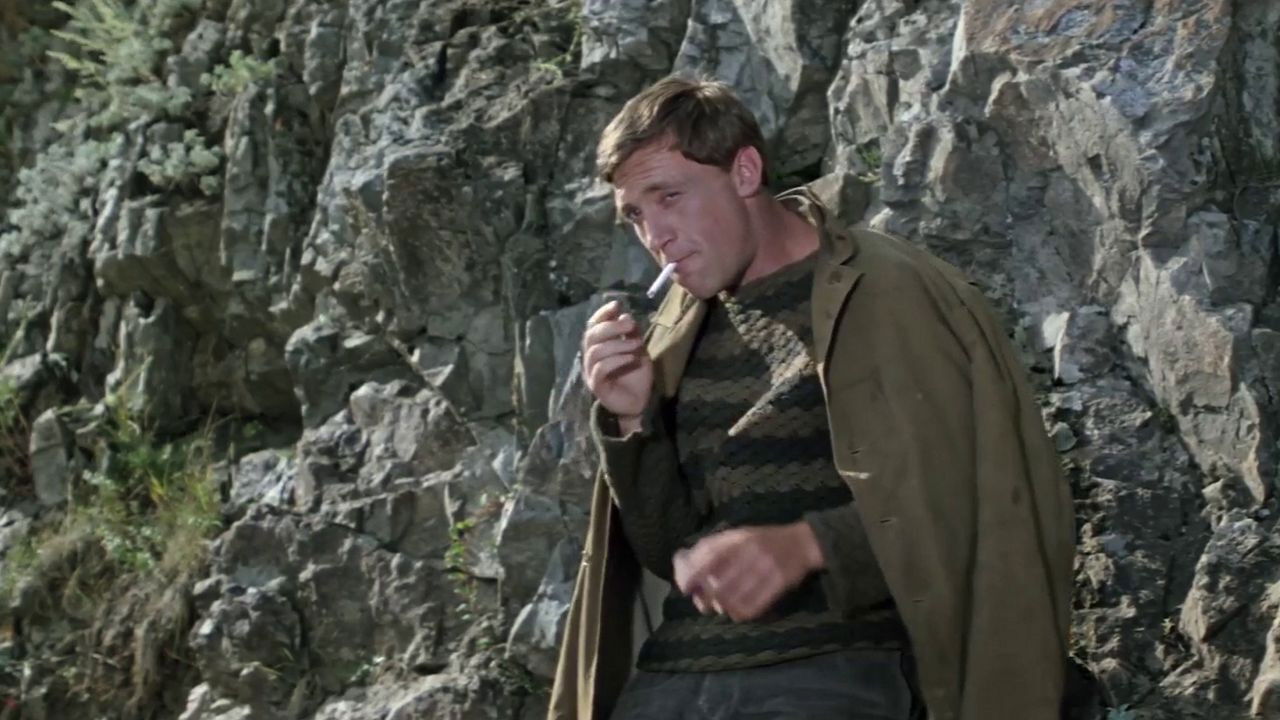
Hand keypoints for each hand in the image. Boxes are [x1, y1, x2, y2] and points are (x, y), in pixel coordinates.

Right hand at [581, 300, 652, 429]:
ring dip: (618, 344)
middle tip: (630, 324)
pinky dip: (617, 360)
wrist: (641, 402)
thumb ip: (631, 333)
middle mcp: (591, 358)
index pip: (593, 326)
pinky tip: (632, 358)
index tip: (616, 305)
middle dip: (611, 326)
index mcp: (599, 346)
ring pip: (595, 351)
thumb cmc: (636, 375)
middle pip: (591, 336)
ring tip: (636, 344)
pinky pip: (601, 369)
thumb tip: (625, 315)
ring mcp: (592, 372)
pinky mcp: (596, 386)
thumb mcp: (638, 349)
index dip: (602, 314)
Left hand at [672, 522, 825, 622]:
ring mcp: (767, 569)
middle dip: (707, 598)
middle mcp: (751, 553)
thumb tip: (684, 561)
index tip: (686, 589)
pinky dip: (740, 613)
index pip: (709, 559)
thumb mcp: (738, 535)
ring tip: (721, 607)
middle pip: (720, 584)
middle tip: (703, 603)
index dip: (694, 577)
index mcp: (738, 539)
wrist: (801, 543)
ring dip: (723, 607)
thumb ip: (713, 546)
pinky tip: (736, 611)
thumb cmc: (763, 539)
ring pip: (735, 598)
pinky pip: (754, 606)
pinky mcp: (779, 584)